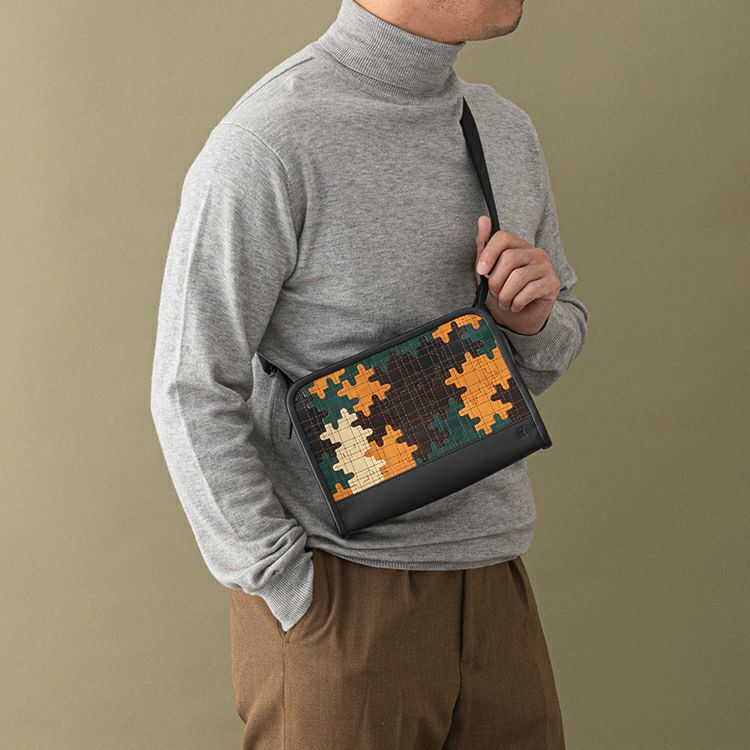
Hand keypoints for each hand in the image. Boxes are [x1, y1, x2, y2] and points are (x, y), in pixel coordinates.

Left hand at [474, 216, 559, 334]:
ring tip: (504, 302)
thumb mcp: (488, 272)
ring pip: (517, 278)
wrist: (520, 319)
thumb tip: (483, 219)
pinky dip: (516, 303)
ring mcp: (546, 267)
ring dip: (505, 296)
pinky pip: (528, 292)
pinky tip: (515, 306)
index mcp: (518, 246)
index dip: (488, 254)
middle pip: (508, 259)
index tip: (481, 271)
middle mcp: (535, 252)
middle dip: (495, 282)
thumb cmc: (503, 293)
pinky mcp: (552, 283)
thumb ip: (483, 247)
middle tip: (495, 293)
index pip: (502, 237)